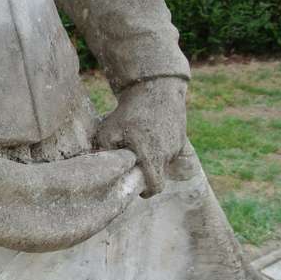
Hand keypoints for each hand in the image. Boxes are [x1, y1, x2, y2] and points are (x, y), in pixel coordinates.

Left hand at [96, 77, 187, 196]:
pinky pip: (170, 150)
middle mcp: (167, 153)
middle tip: (134, 165)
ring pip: (164, 162)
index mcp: (152, 156)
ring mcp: (176, 145)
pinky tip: (149, 136)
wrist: (155, 87)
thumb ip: (103, 152)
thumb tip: (99, 167)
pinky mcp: (181, 137)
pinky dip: (161, 148)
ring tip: (140, 143)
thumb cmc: (129, 112)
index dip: (147, 191)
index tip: (138, 189)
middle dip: (147, 174)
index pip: (156, 186)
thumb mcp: (108, 131)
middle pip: (159, 175)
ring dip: (154, 159)